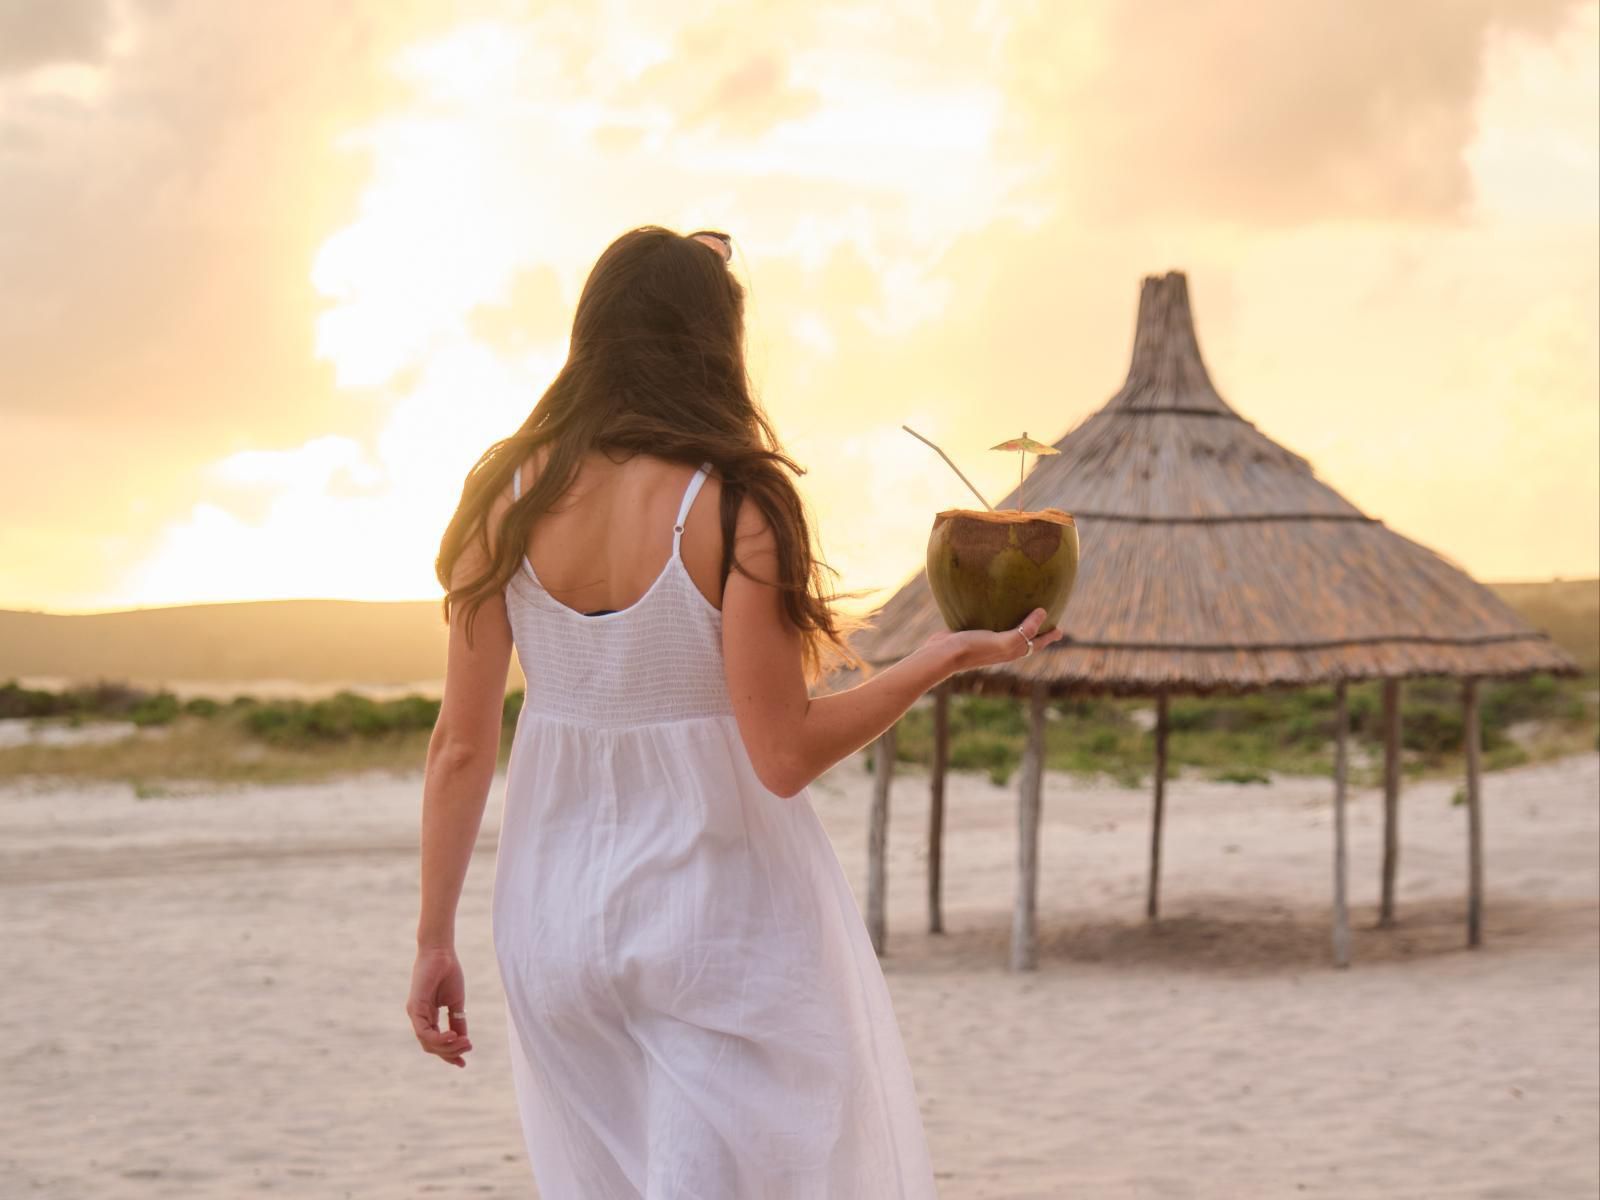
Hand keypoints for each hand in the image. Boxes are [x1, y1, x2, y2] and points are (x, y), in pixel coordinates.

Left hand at [406, 946, 472, 1067]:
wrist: (442, 952)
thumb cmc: (449, 972)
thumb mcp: (456, 1002)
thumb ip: (457, 1021)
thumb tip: (463, 1040)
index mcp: (428, 1016)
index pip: (436, 1042)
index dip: (449, 1054)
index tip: (463, 1063)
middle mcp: (419, 1018)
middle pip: (431, 1046)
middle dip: (450, 1053)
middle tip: (467, 1050)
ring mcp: (415, 1014)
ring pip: (427, 1043)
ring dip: (447, 1047)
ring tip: (464, 1043)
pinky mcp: (414, 1008)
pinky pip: (424, 1032)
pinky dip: (439, 1038)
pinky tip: (453, 1036)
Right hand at [922, 607, 1065, 675]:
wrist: (944, 653)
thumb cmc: (974, 648)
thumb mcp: (1004, 641)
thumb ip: (1024, 630)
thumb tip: (1043, 612)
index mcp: (1011, 651)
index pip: (1035, 644)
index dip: (1048, 637)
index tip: (1060, 630)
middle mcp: (1002, 648)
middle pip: (1025, 639)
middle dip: (1037, 632)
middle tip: (1047, 622)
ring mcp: (988, 641)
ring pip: (1008, 632)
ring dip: (1018, 625)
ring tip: (1022, 614)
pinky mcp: (974, 633)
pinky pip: (992, 624)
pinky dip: (999, 617)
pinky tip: (994, 608)